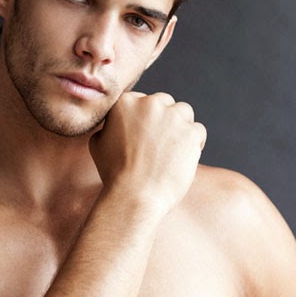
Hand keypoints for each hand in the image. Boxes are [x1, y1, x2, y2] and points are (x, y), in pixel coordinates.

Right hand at [89, 92, 205, 212]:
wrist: (134, 195)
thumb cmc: (114, 174)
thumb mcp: (98, 143)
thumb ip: (109, 126)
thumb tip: (114, 123)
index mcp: (125, 102)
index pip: (141, 101)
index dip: (143, 120)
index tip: (142, 137)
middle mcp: (150, 103)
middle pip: (164, 103)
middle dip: (163, 120)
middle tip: (157, 145)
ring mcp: (173, 116)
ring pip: (183, 112)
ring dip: (179, 127)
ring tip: (171, 150)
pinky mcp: (191, 131)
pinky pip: (198, 131)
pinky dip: (193, 143)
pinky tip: (182, 158)